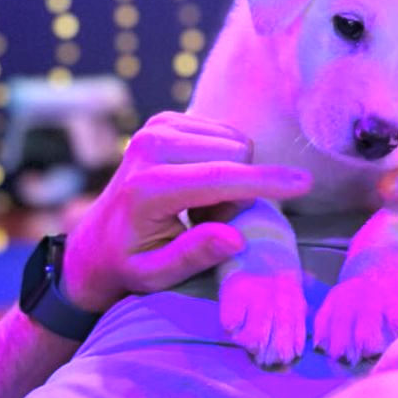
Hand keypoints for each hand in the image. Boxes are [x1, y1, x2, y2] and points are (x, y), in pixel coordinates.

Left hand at [62, 112, 311, 312]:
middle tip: (209, 221)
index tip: (304, 183)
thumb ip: (193, 256)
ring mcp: (155, 128)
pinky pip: (223, 133)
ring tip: (199, 206)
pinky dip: (222, 160)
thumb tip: (236, 238)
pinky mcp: (163, 120)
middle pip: (234, 154)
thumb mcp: (155, 276)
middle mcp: (149, 146)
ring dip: (231, 175)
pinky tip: (196, 186)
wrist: (93, 243)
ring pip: (233, 141)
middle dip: (239, 189)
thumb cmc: (127, 266)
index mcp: (147, 188)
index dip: (266, 181)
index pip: (220, 177)